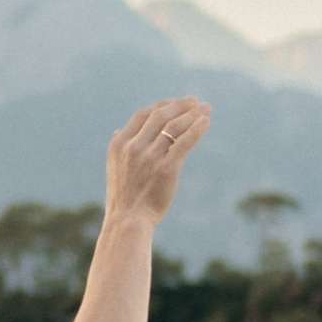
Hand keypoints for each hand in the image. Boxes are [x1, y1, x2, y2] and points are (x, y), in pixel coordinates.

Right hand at [101, 96, 211, 226]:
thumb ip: (119, 147)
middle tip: (195, 100)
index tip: (176, 102)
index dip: (162, 105)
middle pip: (160, 116)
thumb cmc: (124, 196)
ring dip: (192, 114)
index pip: (143, 115)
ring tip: (206, 108)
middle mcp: (133, 146)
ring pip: (174, 127)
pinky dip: (197, 129)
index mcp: (119, 143)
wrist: (128, 220)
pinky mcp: (166, 168)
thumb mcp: (114, 167)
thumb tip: (118, 131)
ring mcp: (149, 157)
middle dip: (180, 105)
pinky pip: (184, 142)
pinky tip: (206, 122)